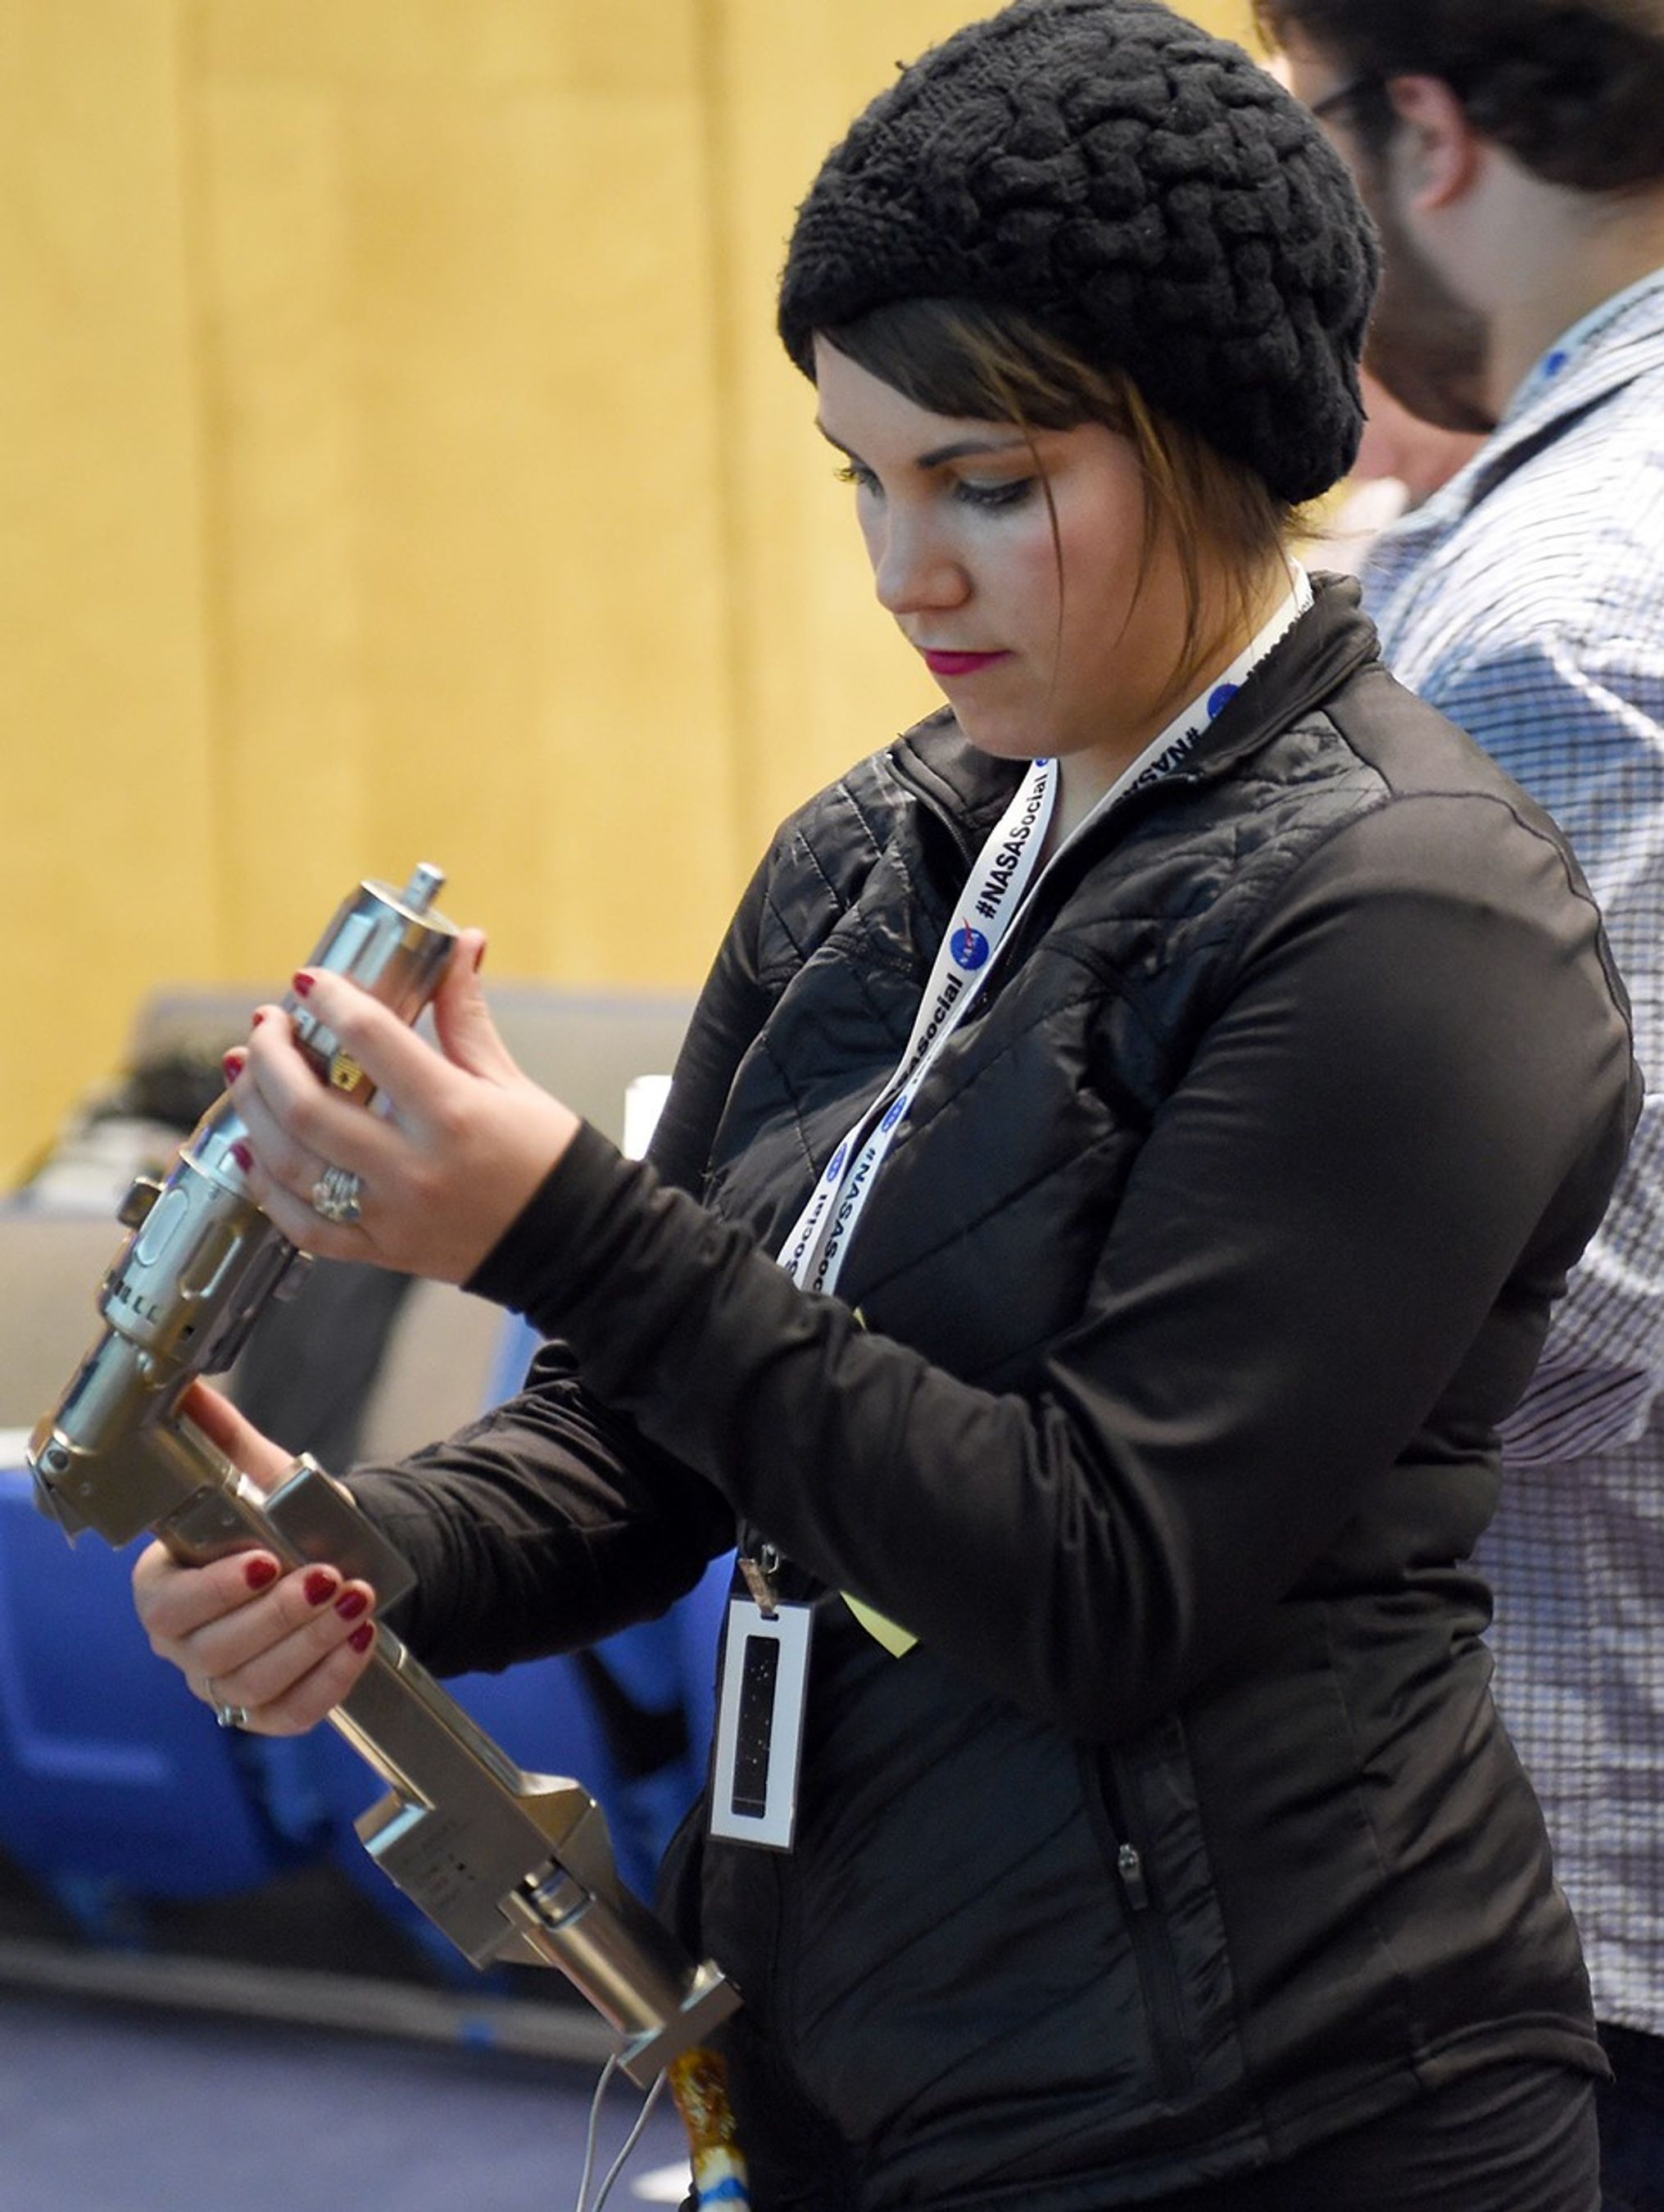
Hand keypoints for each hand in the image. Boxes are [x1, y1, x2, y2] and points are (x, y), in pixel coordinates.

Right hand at [132, 1382, 379, 1735]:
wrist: (331, 1559)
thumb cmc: (277, 1521)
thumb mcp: (258, 1474)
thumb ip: (222, 1437)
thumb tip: (188, 1387)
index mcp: (167, 1588)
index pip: (167, 1604)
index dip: (215, 1590)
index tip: (267, 1560)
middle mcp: (186, 1644)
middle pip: (215, 1650)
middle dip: (278, 1615)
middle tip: (329, 1577)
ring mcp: (224, 1684)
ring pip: (254, 1684)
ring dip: (311, 1644)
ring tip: (356, 1601)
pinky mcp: (268, 1711)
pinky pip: (292, 1713)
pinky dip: (330, 1681)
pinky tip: (362, 1642)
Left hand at [227, 926, 579, 1280]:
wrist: (575, 1245)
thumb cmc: (548, 1160)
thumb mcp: (510, 1080)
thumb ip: (467, 1015)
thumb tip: (463, 945)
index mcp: (453, 1112)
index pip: (370, 1039)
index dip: (330, 1000)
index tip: (310, 982)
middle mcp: (414, 1166)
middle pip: (308, 1105)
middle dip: (271, 1057)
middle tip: (265, 1026)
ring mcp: (391, 1214)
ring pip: (292, 1163)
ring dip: (255, 1112)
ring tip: (245, 1073)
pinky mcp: (382, 1249)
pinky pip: (304, 1225)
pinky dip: (266, 1189)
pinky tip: (250, 1152)